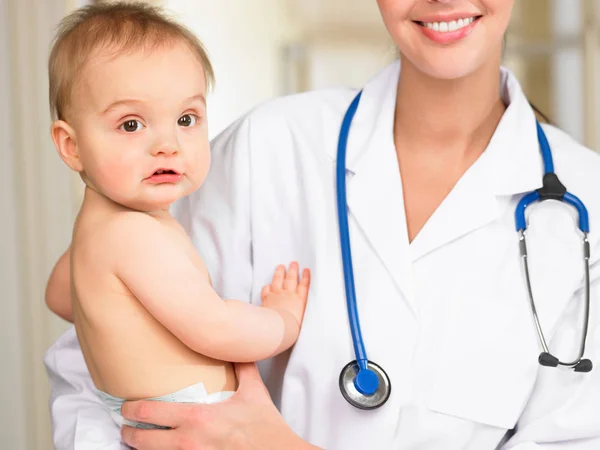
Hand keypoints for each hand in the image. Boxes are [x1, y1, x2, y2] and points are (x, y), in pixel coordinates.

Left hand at [121, 363, 319, 449]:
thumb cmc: (266, 427)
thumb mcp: (255, 392)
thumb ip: (243, 368)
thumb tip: (238, 348)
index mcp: (198, 417)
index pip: (152, 413)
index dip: (132, 410)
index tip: (126, 407)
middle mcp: (190, 441)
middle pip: (144, 441)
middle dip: (129, 434)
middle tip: (125, 427)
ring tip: (137, 443)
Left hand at [260, 262, 309, 328]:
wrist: (278, 327)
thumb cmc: (292, 328)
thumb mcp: (302, 322)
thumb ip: (301, 315)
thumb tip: (301, 317)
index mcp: (300, 300)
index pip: (304, 285)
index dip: (305, 277)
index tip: (306, 270)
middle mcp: (289, 295)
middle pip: (291, 279)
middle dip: (293, 270)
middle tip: (293, 263)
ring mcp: (277, 295)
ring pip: (278, 280)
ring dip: (279, 272)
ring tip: (280, 266)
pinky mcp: (267, 298)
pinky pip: (266, 289)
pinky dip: (267, 286)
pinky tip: (267, 284)